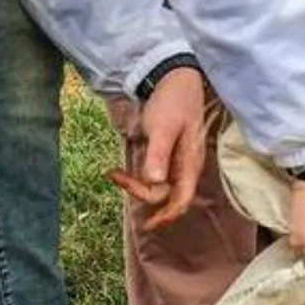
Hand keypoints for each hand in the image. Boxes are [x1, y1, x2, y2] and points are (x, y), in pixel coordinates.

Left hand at [106, 68, 207, 230]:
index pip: (183, 198)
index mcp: (190, 162)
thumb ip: (158, 154)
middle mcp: (185, 166)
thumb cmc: (173, 102)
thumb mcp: (163, 127)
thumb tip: (154, 181)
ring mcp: (175, 161)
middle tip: (115, 176)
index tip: (148, 225)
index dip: (168, 215)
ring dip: (135, 184)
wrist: (173, 79)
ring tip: (114, 173)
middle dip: (139, 191)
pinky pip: (151, 176)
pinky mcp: (165, 155)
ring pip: (156, 186)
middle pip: (164, 194)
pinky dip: (135, 177)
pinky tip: (119, 171)